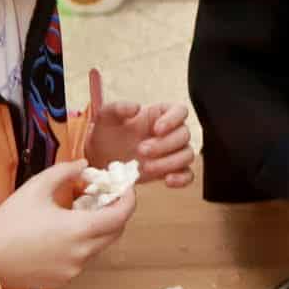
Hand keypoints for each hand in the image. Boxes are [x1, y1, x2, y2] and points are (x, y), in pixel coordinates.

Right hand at [0, 159, 134, 288]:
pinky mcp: (62, 281)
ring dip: (97, 229)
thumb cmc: (9, 221)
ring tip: (78, 213)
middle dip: (115, 213)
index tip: (125, 187)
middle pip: (115, 232)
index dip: (129, 199)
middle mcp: (82, 253)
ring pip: (99, 247)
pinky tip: (62, 234)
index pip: (122, 215)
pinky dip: (81, 245)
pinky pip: (82, 260)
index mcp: (80, 230)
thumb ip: (65, 172)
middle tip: (103, 197)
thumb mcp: (36, 187)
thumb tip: (85, 166)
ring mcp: (73, 270)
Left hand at [83, 68, 194, 187]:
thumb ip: (118, 108)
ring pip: (187, 155)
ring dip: (169, 162)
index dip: (173, 119)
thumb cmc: (107, 134)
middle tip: (141, 150)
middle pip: (184, 135)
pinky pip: (187, 175)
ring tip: (146, 167)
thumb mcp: (106, 117)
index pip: (180, 111)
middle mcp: (171, 132)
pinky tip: (167, 181)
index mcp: (160, 114)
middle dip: (164, 145)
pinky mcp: (171, 171)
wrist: (101, 159)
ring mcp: (172, 152)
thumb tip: (135, 107)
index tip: (157, 129)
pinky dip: (181, 179)